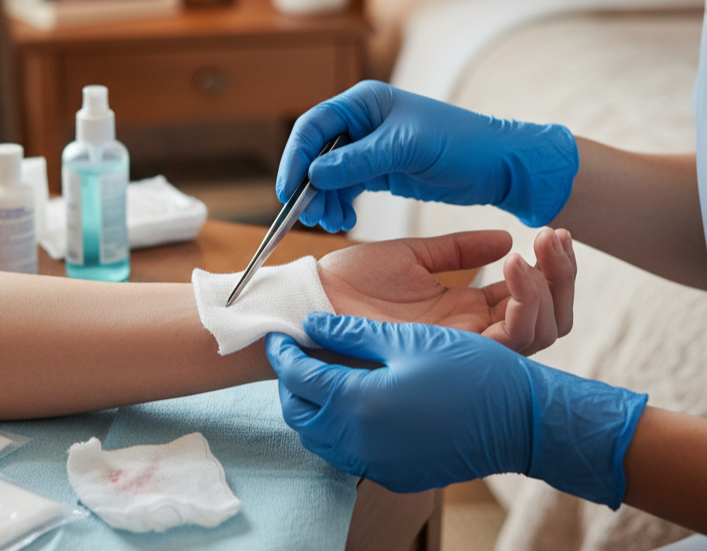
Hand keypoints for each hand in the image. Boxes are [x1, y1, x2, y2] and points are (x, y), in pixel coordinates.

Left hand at [266, 314, 646, 507]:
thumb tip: (313, 324)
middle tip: (294, 360)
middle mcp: (359, 441)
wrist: (521, 423)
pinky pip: (347, 454)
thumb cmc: (471, 374)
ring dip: (311, 410)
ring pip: (320, 439)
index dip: (283, 354)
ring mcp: (376, 464)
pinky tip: (351, 408)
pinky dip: (337, 432)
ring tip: (319, 380)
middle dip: (290, 385)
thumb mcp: (408, 340)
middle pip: (300, 415)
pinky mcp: (395, 475)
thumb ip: (351, 332)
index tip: (278, 337)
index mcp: (358, 402)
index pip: (299, 379)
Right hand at [276, 80, 578, 231]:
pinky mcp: (379, 170)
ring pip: (328, 174)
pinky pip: (346, 187)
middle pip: (316, 152)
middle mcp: (362, 122)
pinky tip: (344, 220)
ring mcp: (369, 147)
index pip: (314, 126)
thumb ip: (358, 161)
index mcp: (365, 103)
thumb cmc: (460, 145)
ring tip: (329, 223)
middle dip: (308, 185)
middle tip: (309, 215)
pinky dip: (340, 203)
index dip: (296, 157)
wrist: (499, 166)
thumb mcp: (406, 150)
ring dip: (323, 199)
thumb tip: (314, 174)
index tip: (289, 190)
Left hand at [318, 228, 575, 355]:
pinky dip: (524, 303)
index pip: (526, 297)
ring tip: (536, 251)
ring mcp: (462, 348)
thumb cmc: (351, 281)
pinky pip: (508, 340)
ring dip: (549, 289)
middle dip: (563, 279)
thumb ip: (457, 249)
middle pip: (545, 319)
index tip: (553, 232)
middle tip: (557, 238)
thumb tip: (505, 237)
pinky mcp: (450, 355)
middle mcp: (470, 335)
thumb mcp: (413, 256)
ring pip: (536, 333)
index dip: (549, 268)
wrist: (314, 300)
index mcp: (464, 311)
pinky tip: (514, 268)